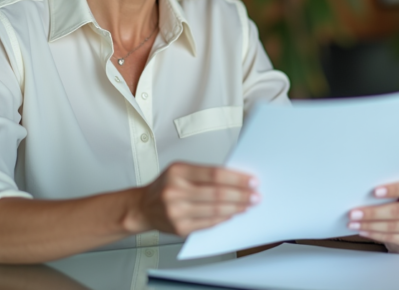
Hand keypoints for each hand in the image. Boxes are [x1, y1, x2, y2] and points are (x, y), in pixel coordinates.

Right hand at [126, 162, 258, 236]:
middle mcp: (175, 191)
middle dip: (240, 195)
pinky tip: (232, 214)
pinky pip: (208, 223)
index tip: (252, 181)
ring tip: (248, 205)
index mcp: (177, 172)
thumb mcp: (179, 170)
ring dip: (236, 208)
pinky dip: (223, 219)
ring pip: (215, 210)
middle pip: (217, 193)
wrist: (143, 207)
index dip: (236, 179)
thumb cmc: (165, 186)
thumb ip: (203, 173)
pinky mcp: (180, 228)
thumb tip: (234, 178)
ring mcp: (176, 211)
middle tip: (255, 195)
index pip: (214, 174)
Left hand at [346, 179, 398, 252]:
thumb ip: (390, 189)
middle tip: (355, 212)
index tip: (375, 191)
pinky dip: (374, 234)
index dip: (394, 189)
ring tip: (355, 223)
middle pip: (398, 210)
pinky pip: (391, 237)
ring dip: (369, 225)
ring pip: (392, 226)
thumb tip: (365, 190)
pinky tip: (364, 231)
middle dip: (373, 212)